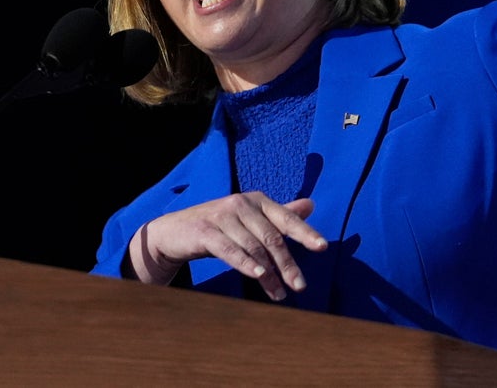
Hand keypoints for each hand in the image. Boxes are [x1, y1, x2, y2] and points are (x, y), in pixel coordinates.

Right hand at [126, 192, 327, 300]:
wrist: (173, 231)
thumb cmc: (219, 226)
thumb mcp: (251, 219)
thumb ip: (280, 215)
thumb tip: (311, 205)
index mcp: (257, 200)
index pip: (286, 218)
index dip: (306, 232)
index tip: (322, 247)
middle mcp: (242, 203)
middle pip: (272, 237)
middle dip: (288, 263)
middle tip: (300, 286)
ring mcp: (222, 215)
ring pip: (253, 247)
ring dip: (269, 273)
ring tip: (279, 294)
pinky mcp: (205, 230)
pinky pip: (230, 249)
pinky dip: (246, 263)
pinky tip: (258, 275)